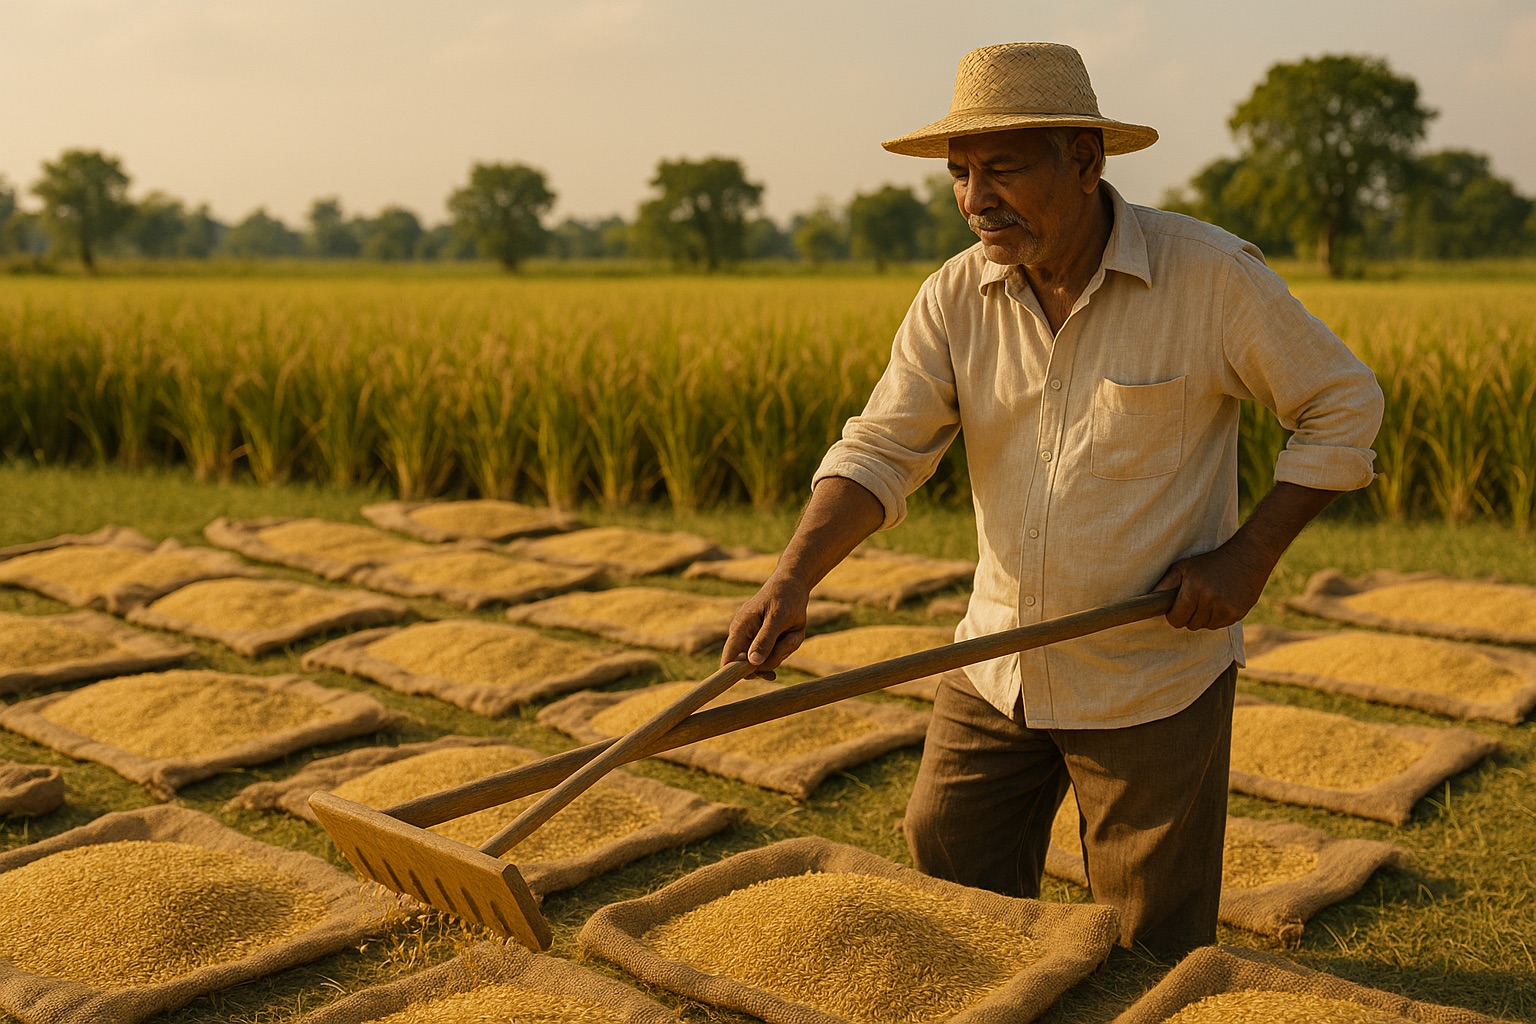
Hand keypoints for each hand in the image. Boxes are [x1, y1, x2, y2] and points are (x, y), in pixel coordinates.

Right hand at [720, 574, 810, 678]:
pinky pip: (774, 655)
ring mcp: (753, 639)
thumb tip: (753, 662)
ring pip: (768, 661)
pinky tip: (790, 636)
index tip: (761, 674)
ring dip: (784, 650)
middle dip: (775, 658)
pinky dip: (785, 648)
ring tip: (791, 631)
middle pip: (754, 666)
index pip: (728, 661)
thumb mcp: (778, 618)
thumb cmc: (785, 597)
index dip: (738, 674)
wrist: (793, 584)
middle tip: (790, 639)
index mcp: (740, 629)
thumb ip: (765, 640)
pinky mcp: (764, 640)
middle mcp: (743, 636)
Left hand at [1153, 539, 1272, 630]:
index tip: (1177, 608)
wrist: (1246, 557)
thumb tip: (1148, 601)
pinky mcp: (1238, 613)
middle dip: (1189, 616)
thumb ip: (1165, 584)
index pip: (1176, 619)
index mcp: (1193, 589)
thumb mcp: (1183, 567)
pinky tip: (1221, 601)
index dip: (1174, 615)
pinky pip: (1220, 625)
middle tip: (1195, 600)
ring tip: (1209, 599)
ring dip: (1204, 617)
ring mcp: (1225, 608)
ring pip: (1205, 627)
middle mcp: (1210, 600)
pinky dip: (1218, 617)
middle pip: (1190, 625)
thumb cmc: (1209, 562)